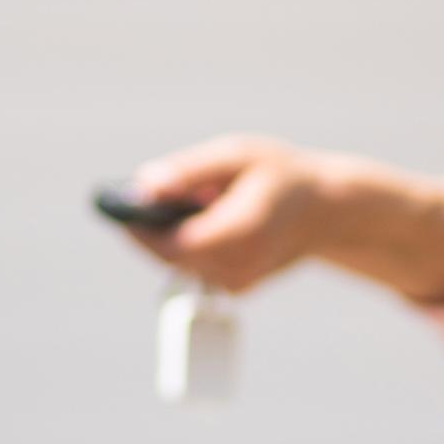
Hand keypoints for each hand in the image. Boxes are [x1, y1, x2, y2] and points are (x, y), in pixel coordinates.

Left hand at [123, 136, 326, 294]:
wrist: (323, 209)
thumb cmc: (280, 174)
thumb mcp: (236, 155)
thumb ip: (189, 171)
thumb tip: (142, 186)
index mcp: (244, 231)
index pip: (177, 245)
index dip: (142, 228)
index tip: (120, 204)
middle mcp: (242, 266)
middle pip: (171, 256)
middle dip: (148, 228)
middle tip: (135, 197)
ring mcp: (239, 283)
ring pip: (177, 264)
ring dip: (165, 236)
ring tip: (178, 203)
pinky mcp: (235, 288)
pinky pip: (191, 268)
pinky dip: (184, 245)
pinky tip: (197, 220)